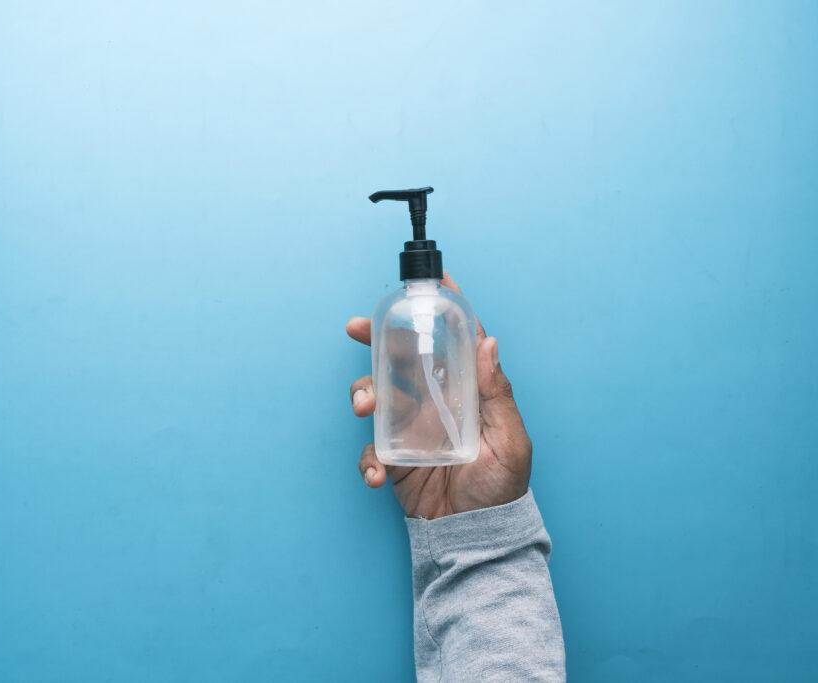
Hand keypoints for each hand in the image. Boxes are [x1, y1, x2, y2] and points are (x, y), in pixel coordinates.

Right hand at [346, 273, 532, 519]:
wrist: (477, 538)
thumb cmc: (502, 489)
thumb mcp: (510, 441)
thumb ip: (498, 394)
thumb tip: (489, 343)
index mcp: (465, 392)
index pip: (452, 342)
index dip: (439, 311)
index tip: (424, 283)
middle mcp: (435, 403)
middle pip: (400, 359)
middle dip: (375, 338)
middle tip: (354, 328)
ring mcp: (411, 429)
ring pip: (376, 394)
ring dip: (362, 392)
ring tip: (362, 408)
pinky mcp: (394, 457)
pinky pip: (370, 448)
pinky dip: (367, 458)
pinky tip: (376, 473)